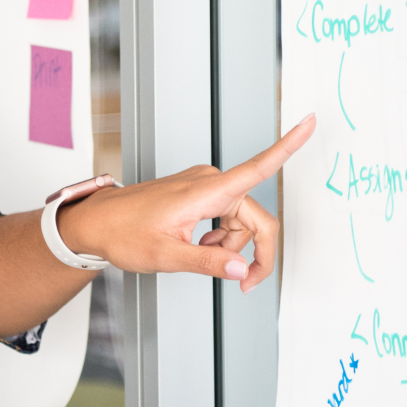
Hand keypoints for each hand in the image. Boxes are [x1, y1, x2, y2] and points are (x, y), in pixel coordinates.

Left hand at [57, 114, 314, 291]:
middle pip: (256, 218)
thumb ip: (209, 263)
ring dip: (232, 246)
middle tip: (245, 284)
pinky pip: (226, 217)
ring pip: (241, 221)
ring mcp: (203, 186)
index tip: (310, 122)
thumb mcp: (167, 256)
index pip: (258, 166)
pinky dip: (221, 237)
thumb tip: (243, 270)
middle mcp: (209, 182)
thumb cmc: (123, 232)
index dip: (288, 146)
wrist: (96, 223)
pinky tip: (199, 246)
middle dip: (255, 252)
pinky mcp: (197, 193)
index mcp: (206, 190)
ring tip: (203, 259)